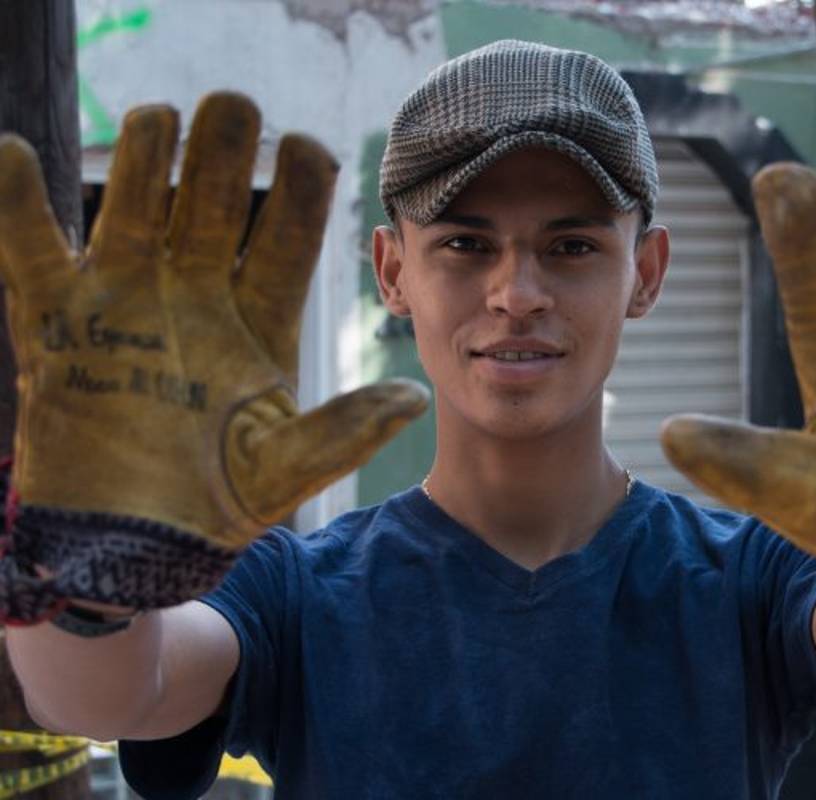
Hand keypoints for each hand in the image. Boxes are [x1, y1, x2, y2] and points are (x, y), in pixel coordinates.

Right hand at [0, 93, 427, 619]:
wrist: (133, 548)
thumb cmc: (218, 508)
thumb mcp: (284, 471)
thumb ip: (342, 433)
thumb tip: (412, 398)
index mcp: (258, 322)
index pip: (286, 237)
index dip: (300, 189)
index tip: (310, 147)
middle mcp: (194, 298)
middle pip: (212, 203)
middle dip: (224, 152)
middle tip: (235, 108)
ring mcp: (124, 303)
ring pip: (134, 206)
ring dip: (145, 158)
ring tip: (161, 121)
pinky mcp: (57, 325)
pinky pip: (29, 250)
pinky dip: (15, 203)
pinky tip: (15, 152)